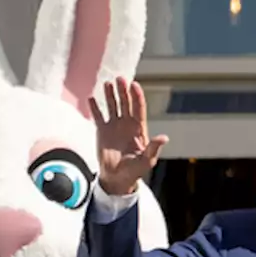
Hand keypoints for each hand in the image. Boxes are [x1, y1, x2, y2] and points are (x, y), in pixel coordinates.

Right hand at [90, 77, 167, 196]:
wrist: (118, 178)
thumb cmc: (135, 170)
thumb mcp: (147, 160)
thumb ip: (154, 147)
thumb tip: (164, 138)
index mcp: (139, 129)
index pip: (138, 108)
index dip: (137, 96)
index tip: (134, 85)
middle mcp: (127, 124)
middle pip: (125, 103)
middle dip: (123, 91)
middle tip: (120, 78)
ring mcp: (114, 126)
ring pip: (112, 106)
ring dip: (110, 95)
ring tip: (107, 83)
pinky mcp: (102, 131)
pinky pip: (98, 116)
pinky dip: (95, 107)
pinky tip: (91, 98)